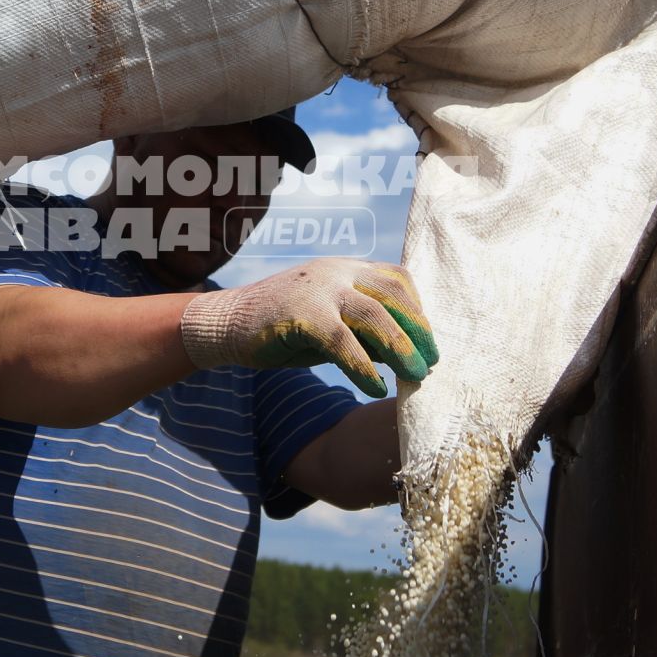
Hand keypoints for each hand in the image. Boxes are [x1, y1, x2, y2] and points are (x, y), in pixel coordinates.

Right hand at [179, 258, 437, 396]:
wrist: (226, 324)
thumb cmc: (282, 328)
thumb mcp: (329, 323)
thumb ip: (363, 330)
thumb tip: (403, 355)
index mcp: (346, 268)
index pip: (397, 279)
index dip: (418, 310)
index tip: (426, 341)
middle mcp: (337, 272)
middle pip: (393, 296)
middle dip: (418, 331)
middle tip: (430, 363)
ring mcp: (318, 290)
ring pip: (375, 316)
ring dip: (401, 349)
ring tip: (416, 376)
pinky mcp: (301, 315)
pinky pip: (342, 342)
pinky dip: (363, 367)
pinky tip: (375, 387)